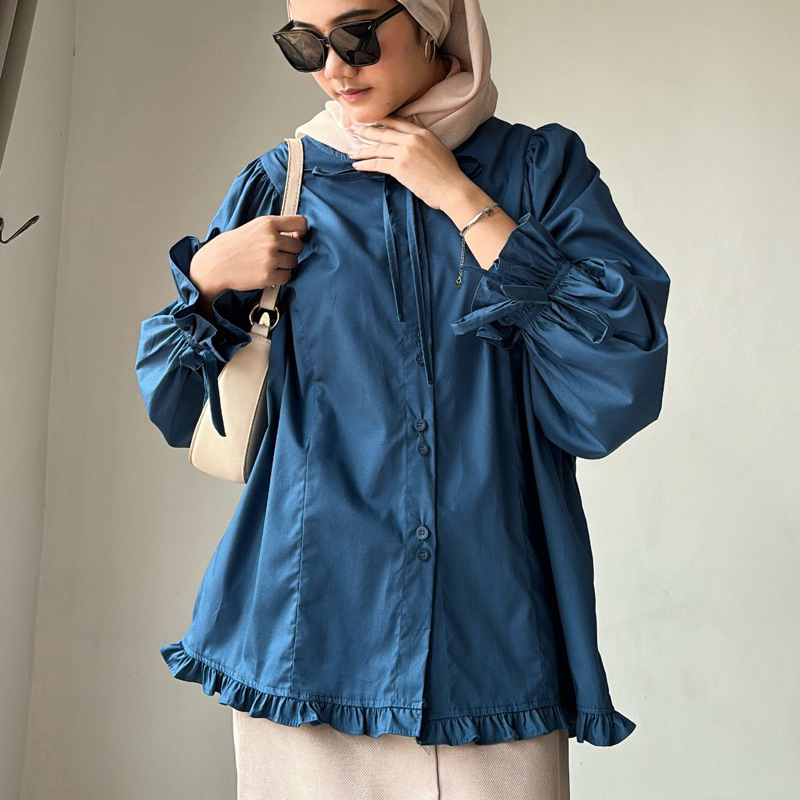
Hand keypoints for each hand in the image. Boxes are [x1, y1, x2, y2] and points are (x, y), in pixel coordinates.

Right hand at [189, 214, 307, 307]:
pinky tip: (267, 273)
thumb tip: (298, 234)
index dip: (300, 231)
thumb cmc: (233, 246)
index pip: (300, 223)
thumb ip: (275, 228)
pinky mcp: (269, 275)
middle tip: (275, 254)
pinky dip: (280, 277)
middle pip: (298, 246)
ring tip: (268, 264)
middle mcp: (271, 239)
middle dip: (289, 251)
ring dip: (285, 265)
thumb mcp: (253, 227)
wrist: (215, 264)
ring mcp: (271, 258)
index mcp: (268, 223)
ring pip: (293, 262)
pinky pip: (287, 277)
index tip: (296, 235)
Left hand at [347, 115, 469, 211]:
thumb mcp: (438, 149)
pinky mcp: (399, 167)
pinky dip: (365, 164)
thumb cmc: (448, 175)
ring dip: (362, 150)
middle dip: (367, 132)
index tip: (372, 121)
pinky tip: (357, 165)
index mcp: (423, 133)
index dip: (382, 121)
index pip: (398, 122)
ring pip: (378, 148)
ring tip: (352, 151)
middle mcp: (412, 139)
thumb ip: (424, 143)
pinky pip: (377, 163)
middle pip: (384, 133)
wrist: (452, 189)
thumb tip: (415, 144)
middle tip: (355, 132)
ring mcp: (405, 152)